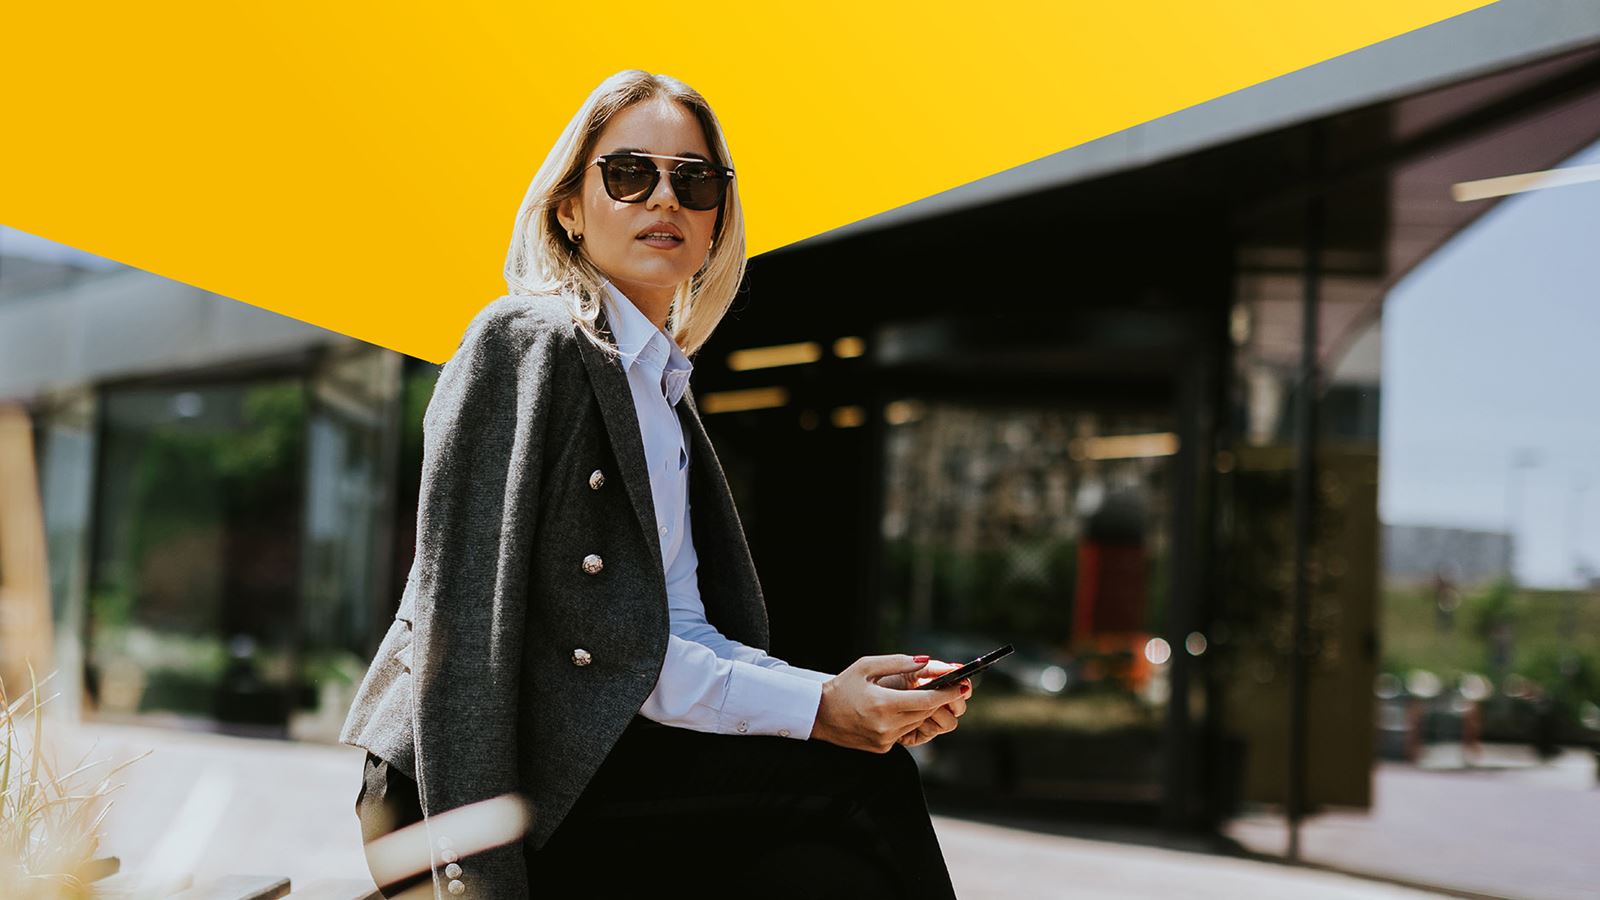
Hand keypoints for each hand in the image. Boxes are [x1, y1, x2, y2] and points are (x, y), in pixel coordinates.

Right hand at [810, 655, 966, 753]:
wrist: (819, 715)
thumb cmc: (842, 687)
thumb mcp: (866, 666)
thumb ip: (897, 662)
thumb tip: (926, 661)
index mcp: (883, 704)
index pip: (926, 700)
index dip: (947, 693)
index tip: (962, 685)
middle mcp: (887, 726)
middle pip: (926, 712)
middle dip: (938, 699)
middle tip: (950, 686)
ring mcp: (885, 740)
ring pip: (918, 722)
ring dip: (924, 709)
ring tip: (923, 694)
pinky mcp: (883, 748)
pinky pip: (905, 732)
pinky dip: (909, 719)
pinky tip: (900, 708)